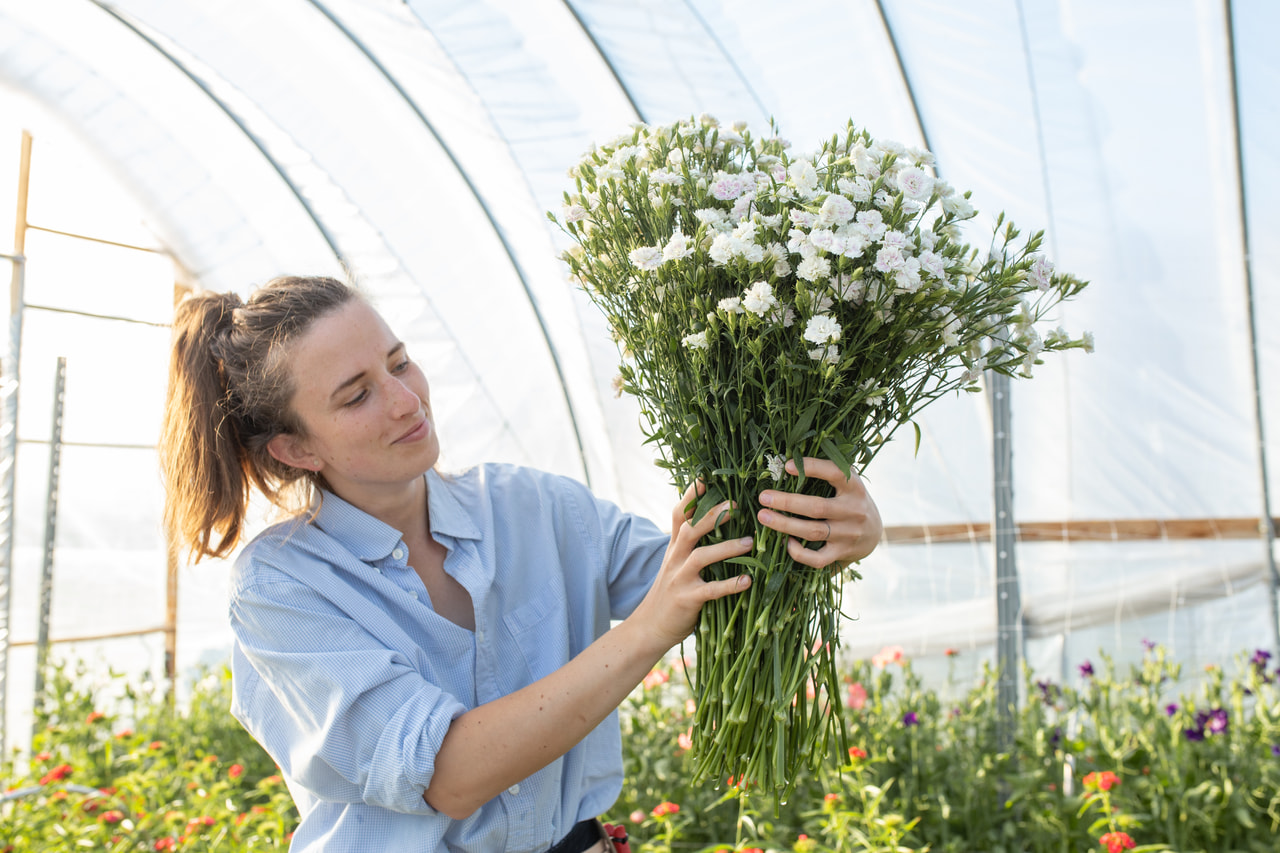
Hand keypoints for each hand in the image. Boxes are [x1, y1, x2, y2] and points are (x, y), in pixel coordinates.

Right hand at [630, 481, 753, 650]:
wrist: (650, 626)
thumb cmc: (671, 593)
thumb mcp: (676, 563)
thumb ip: (691, 545)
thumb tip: (718, 524)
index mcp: (674, 547)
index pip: (680, 515)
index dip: (690, 495)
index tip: (705, 477)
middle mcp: (675, 558)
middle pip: (691, 529)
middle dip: (712, 514)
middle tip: (736, 504)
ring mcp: (679, 578)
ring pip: (702, 556)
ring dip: (727, 548)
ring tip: (750, 543)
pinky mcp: (687, 599)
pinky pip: (710, 590)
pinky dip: (730, 585)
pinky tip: (747, 581)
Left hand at [757, 457, 881, 568]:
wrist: (874, 533)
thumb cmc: (850, 501)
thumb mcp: (848, 483)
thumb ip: (827, 473)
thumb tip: (788, 462)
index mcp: (854, 488)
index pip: (836, 474)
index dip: (813, 468)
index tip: (787, 466)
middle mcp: (853, 511)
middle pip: (817, 507)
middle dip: (787, 502)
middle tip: (763, 497)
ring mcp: (848, 535)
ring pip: (813, 531)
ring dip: (785, 525)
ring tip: (763, 517)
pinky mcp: (841, 553)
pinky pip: (817, 558)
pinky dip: (799, 553)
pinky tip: (786, 543)